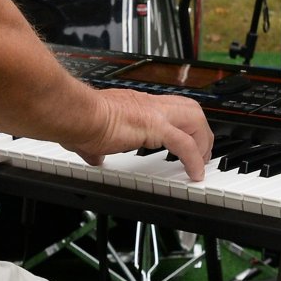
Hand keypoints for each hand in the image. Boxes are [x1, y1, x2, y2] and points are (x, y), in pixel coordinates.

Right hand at [61, 88, 213, 181]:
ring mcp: (154, 114)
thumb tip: (93, 158)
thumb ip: (95, 148)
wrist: (76, 115)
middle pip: (191, 108)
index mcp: (136, 106)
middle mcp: (149, 105)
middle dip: (202, 131)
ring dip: (203, 142)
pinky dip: (194, 160)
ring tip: (201, 164)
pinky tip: (194, 174)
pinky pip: (185, 144)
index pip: (170, 109)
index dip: (184, 124)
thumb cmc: (78, 121)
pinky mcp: (154, 127)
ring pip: (195, 119)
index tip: (186, 141)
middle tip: (203, 153)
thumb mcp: (89, 137)